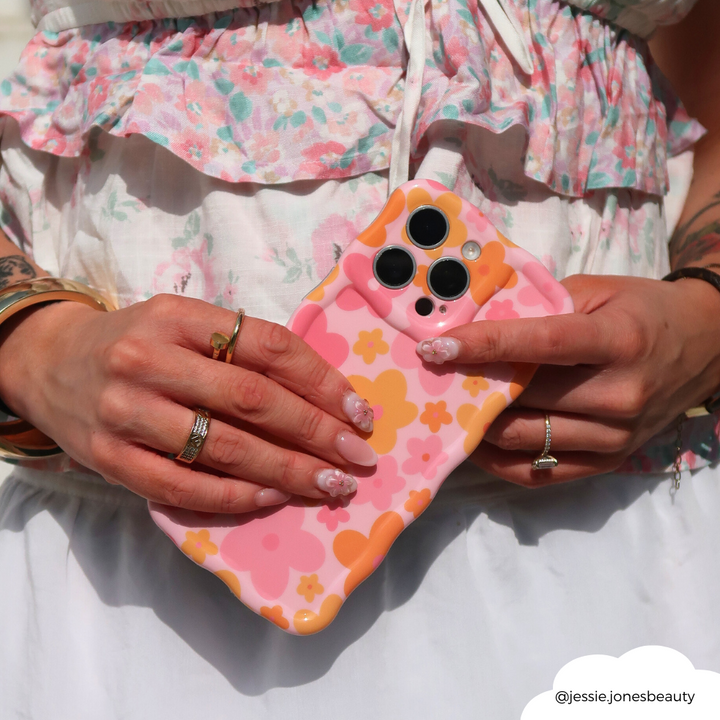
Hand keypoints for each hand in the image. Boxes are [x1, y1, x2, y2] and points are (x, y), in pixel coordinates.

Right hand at [0, 295, 376, 510]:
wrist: (49, 364)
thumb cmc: (135, 343)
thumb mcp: (183, 324)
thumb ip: (240, 348)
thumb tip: (321, 393)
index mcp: (178, 317)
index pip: (268, 346)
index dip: (322, 379)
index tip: (358, 409)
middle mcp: (149, 359)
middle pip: (253, 400)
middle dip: (316, 431)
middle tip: (358, 454)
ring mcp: (126, 412)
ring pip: (225, 447)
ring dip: (288, 469)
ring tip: (331, 483)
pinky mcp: (109, 459)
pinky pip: (183, 486)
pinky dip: (236, 496)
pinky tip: (273, 497)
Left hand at [418, 274, 719, 485]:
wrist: (704, 348)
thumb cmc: (644, 311)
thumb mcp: (599, 290)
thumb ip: (543, 305)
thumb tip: (480, 322)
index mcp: (618, 342)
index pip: (541, 345)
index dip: (485, 345)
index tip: (438, 348)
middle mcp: (620, 395)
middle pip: (526, 398)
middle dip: (472, 386)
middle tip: (432, 376)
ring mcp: (615, 437)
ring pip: (525, 439)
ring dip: (479, 425)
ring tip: (448, 406)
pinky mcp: (609, 463)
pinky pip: (540, 473)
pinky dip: (500, 460)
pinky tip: (476, 440)